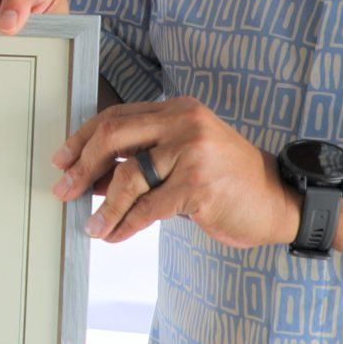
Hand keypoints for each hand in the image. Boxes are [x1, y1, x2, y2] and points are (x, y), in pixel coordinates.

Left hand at [56, 96, 301, 250]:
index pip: (117, 117)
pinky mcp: (199, 186)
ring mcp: (193, 153)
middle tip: (64, 190)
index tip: (62, 161)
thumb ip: (142, 161)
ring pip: (128, 178)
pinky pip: (149, 208)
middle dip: (82, 167)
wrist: (280, 199)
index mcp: (178, 109)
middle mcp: (184, 123)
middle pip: (114, 137)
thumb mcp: (184, 159)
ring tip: (92, 225)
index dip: (83, 139)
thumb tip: (90, 178)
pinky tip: (115, 234)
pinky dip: (126, 224)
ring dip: (104, 207)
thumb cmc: (227, 181)